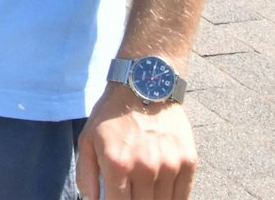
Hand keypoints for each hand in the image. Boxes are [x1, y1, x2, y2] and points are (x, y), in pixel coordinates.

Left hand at [76, 85, 196, 198]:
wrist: (145, 86)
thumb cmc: (112, 116)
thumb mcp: (88, 140)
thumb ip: (86, 176)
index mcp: (117, 165)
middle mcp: (144, 168)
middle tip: (130, 195)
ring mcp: (169, 166)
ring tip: (144, 193)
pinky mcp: (188, 161)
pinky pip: (183, 196)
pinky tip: (163, 195)